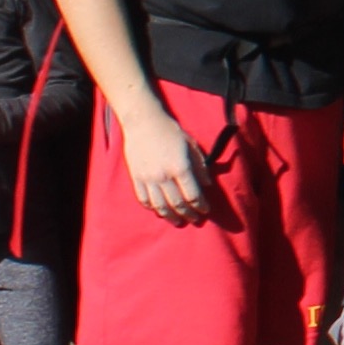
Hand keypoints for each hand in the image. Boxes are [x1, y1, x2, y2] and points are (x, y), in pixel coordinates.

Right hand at [118, 106, 214, 227]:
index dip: (201, 206)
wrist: (143, 122)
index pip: (193, 195)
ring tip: (178, 222)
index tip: (206, 211)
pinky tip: (159, 211)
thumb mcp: (192, 145)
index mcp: (180, 167)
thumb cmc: (171, 132)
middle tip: (195, 220)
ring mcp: (148, 179)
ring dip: (170, 216)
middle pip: (177, 204)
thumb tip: (208, 185)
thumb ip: (200, 166)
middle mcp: (164, 176)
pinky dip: (152, 208)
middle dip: (188, 214)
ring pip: (160, 206)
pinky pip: (144, 199)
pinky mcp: (136, 178)